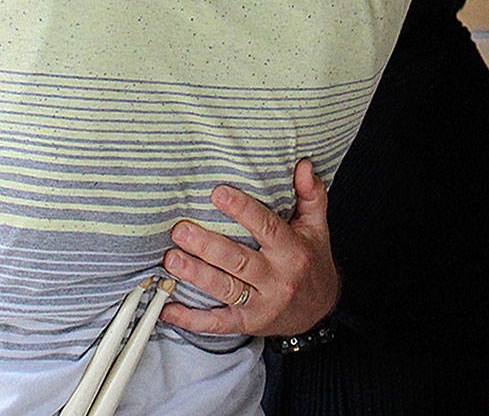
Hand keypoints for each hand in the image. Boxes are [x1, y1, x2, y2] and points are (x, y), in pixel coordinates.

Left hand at [160, 158, 337, 336]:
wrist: (319, 310)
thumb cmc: (311, 260)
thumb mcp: (316, 226)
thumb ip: (310, 194)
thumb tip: (303, 165)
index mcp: (292, 251)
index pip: (267, 228)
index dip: (242, 210)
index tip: (217, 193)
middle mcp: (277, 279)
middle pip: (239, 261)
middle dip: (207, 246)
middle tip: (181, 230)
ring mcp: (262, 304)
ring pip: (225, 289)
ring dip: (196, 275)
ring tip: (172, 260)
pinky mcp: (248, 323)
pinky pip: (218, 323)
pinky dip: (191, 319)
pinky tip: (168, 308)